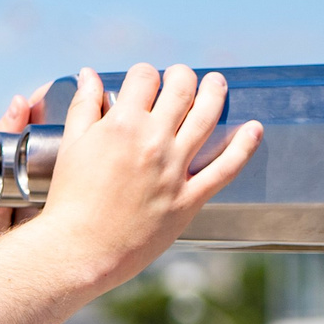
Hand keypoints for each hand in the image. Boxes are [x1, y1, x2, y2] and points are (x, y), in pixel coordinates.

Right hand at [28, 65, 261, 291]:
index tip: (144, 79)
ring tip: (217, 83)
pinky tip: (254, 128)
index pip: (145, 78)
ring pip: (207, 118)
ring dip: (215, 94)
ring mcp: (174, 169)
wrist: (80, 250)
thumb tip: (90, 75)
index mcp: (122, 124)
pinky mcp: (189, 198)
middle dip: (183, 76)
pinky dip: (244, 146)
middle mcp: (153, 141)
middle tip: (182, 76)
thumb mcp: (71, 146)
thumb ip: (83, 106)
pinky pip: (225, 168)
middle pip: (181, 90)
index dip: (145, 73)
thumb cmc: (70, 200)